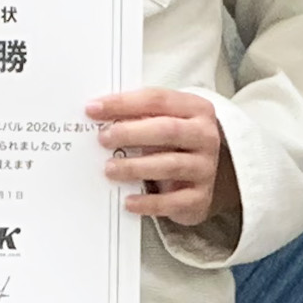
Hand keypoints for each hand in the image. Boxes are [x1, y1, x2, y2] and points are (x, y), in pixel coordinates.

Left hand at [87, 84, 233, 227]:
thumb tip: (98, 115)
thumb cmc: (175, 144)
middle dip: (131, 133)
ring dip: (136, 167)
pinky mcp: (200, 197)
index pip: (157, 100)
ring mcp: (205, 168)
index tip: (93, 109)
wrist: (209, 178)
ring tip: (109, 169)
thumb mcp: (164, 122)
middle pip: (167, 130)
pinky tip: (128, 202)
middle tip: (103, 138)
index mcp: (195, 109)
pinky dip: (149, 203)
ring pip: (169, 165)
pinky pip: (173, 201)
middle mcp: (204, 136)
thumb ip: (139, 116)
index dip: (124, 103)